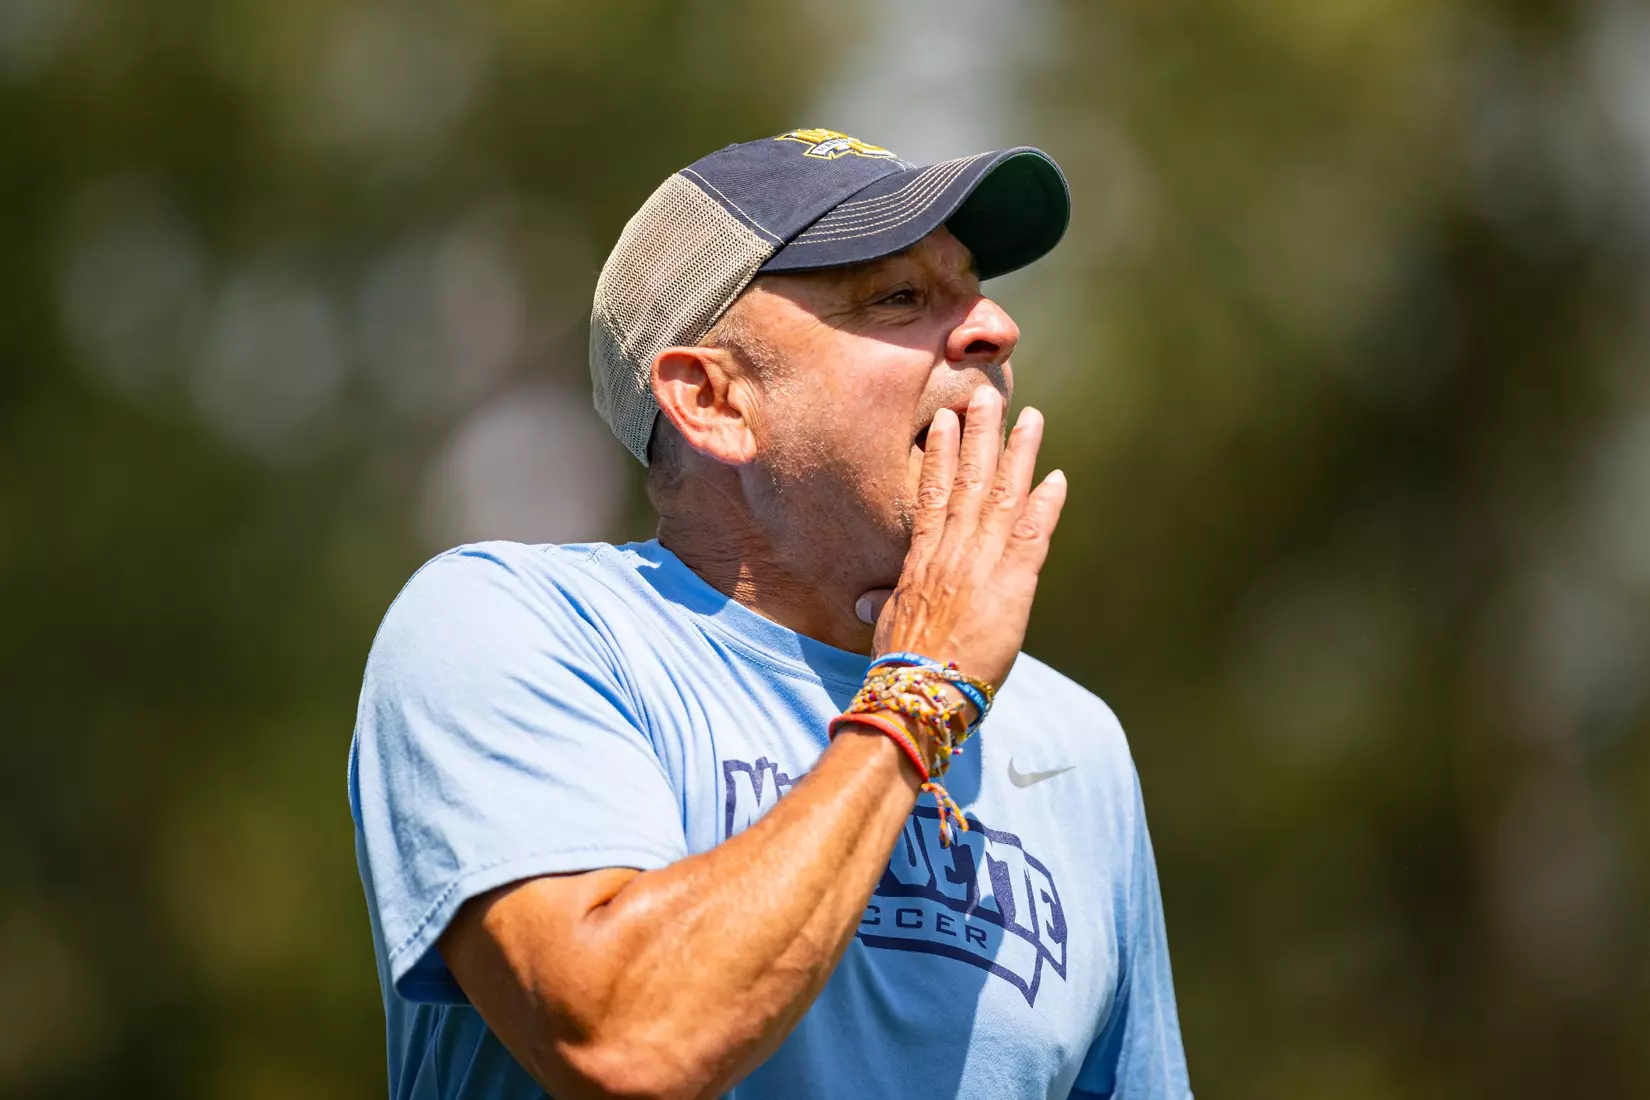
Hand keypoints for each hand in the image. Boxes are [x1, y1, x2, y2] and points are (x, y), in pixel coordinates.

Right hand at [857, 385, 1066, 689]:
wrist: (921, 692)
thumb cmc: (901, 665)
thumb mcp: (886, 626)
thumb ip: (885, 603)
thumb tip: (866, 601)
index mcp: (922, 559)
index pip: (933, 494)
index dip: (943, 455)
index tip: (946, 421)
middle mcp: (953, 552)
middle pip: (970, 481)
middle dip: (980, 435)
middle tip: (987, 396)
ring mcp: (983, 565)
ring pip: (1003, 497)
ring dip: (1018, 454)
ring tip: (1029, 417)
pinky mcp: (1012, 586)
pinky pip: (1034, 537)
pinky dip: (1046, 506)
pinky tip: (1056, 477)